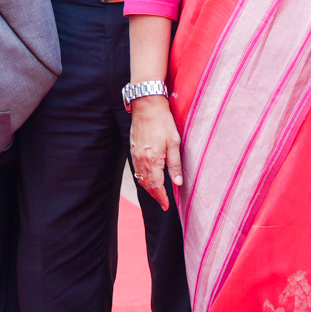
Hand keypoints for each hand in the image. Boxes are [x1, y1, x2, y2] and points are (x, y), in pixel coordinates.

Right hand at [128, 95, 183, 210]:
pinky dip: (142, 177)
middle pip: (146, 184)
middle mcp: (141, 159)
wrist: (146, 105)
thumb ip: (175, 165)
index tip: (166, 206)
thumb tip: (178, 183)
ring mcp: (135, 154)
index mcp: (152, 159)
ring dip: (148, 187)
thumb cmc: (163, 122)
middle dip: (154, 195)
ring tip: (157, 193)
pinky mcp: (132, 149)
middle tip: (163, 202)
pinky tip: (148, 176)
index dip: (161, 198)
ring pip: (140, 177)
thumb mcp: (174, 143)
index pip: (156, 186)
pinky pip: (136, 168)